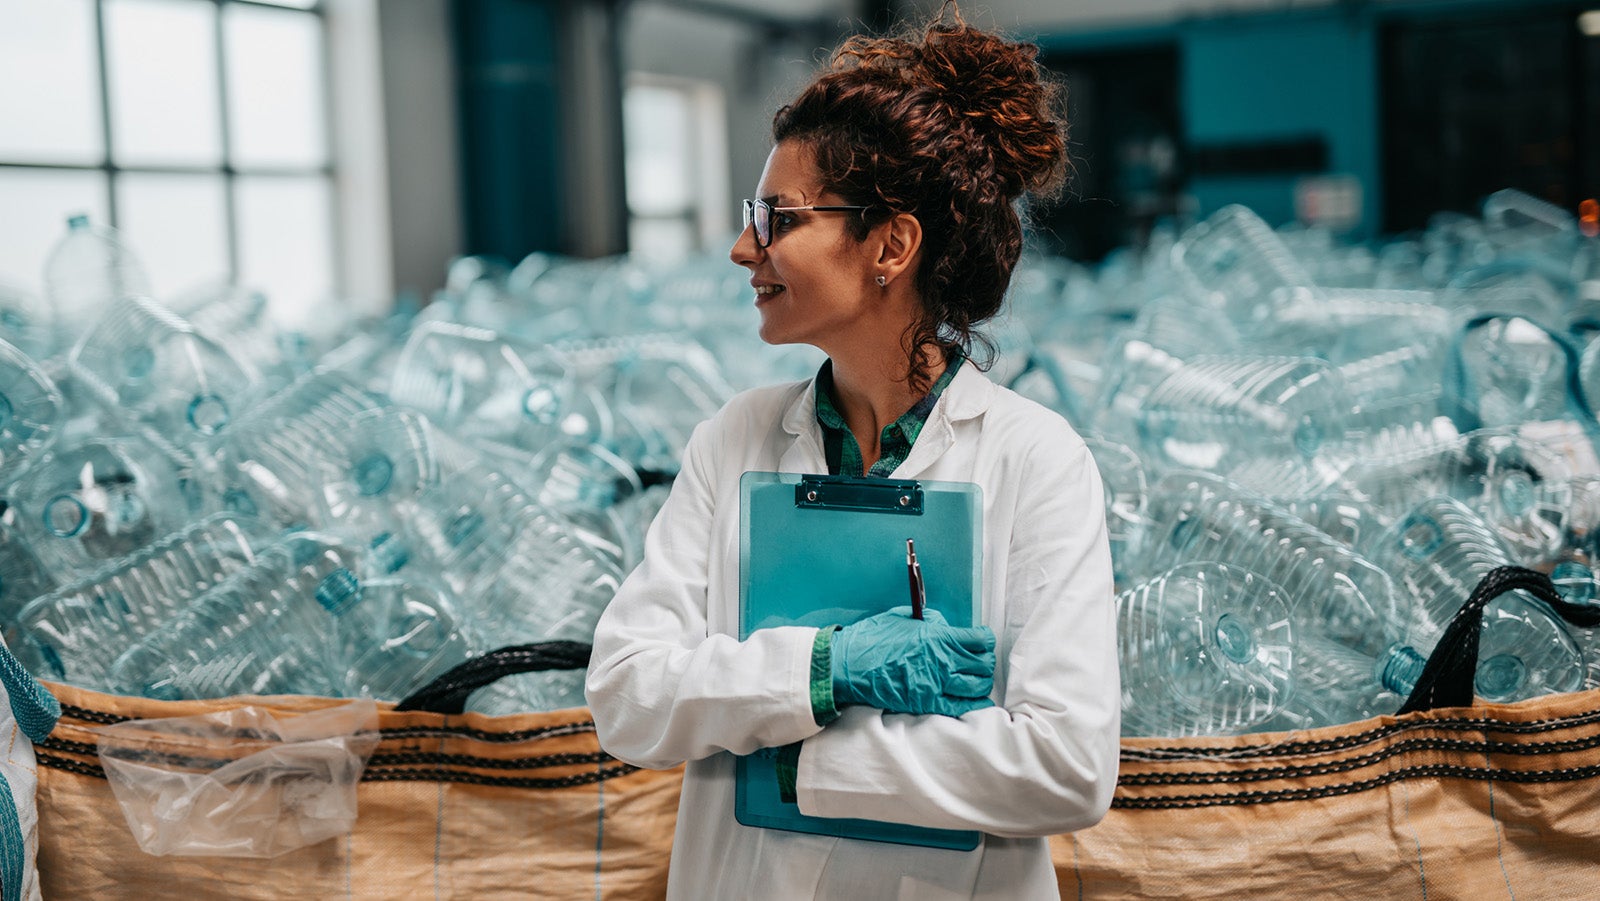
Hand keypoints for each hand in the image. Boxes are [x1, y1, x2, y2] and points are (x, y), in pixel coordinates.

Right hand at [831, 606, 996, 717]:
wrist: (849, 665)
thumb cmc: (873, 638)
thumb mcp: (903, 618)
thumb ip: (930, 622)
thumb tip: (947, 627)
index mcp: (938, 636)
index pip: (980, 640)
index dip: (985, 640)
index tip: (982, 641)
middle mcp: (942, 660)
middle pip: (983, 664)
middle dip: (985, 662)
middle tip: (981, 661)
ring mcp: (936, 684)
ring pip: (977, 686)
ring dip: (981, 682)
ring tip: (977, 679)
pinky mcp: (927, 703)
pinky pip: (962, 706)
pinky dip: (974, 703)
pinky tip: (976, 699)